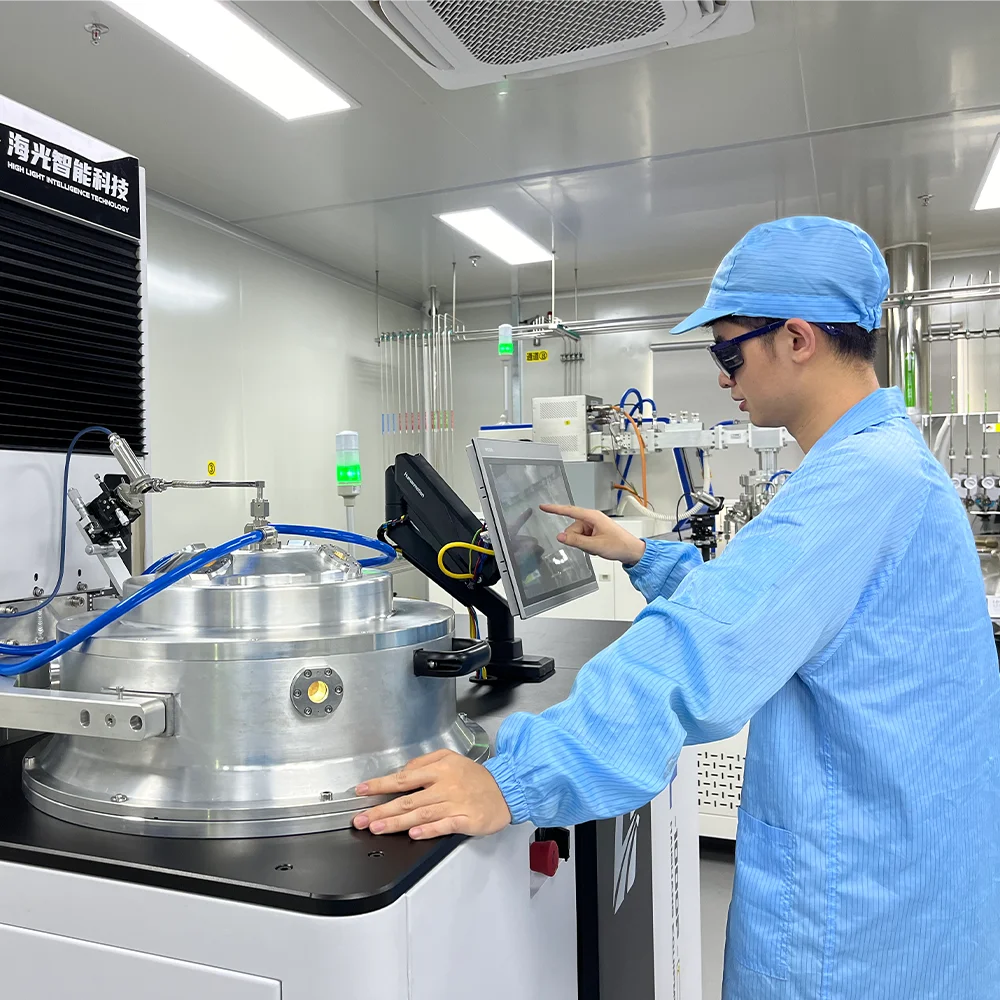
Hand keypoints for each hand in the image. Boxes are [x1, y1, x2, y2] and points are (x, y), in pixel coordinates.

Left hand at [353, 749, 511, 839]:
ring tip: (378, 828)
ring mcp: (456, 804)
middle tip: (362, 819)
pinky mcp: (467, 820)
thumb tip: (403, 772)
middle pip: (408, 799)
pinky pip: (445, 825)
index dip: (380, 785)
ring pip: (421, 814)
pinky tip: (414, 833)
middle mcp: (445, 786)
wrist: (506, 789)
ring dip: (397, 822)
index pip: (404, 777)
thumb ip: (424, 763)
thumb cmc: (476, 776)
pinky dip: (429, 830)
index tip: (362, 791)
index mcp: (439, 770)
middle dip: (381, 810)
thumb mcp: (450, 758)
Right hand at [539, 504, 645, 565]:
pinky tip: (596, 547)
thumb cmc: (619, 545)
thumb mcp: (595, 546)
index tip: (543, 507)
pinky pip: (582, 537)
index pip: (569, 511)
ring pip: (576, 534)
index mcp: (592, 517)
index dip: (555, 509)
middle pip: (572, 528)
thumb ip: (576, 541)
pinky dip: (586, 544)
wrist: (631, 551)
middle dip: (576, 539)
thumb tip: (560, 537)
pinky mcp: (594, 530)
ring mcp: (593, 525)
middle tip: (590, 546)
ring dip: (583, 543)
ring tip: (596, 547)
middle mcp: (592, 518)